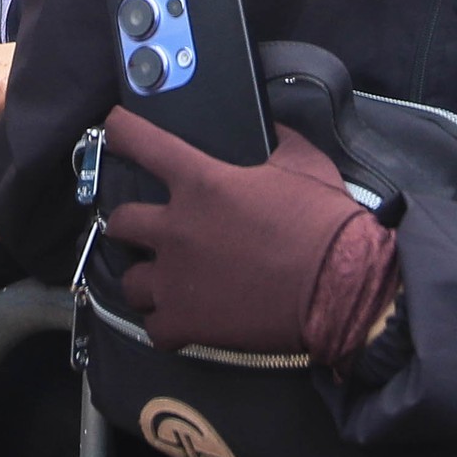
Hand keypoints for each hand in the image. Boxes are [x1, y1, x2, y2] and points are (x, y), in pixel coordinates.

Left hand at [102, 108, 367, 355]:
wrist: (340, 288)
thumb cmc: (325, 224)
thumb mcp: (303, 162)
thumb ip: (276, 140)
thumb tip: (269, 128)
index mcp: (201, 182)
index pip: (140, 143)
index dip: (121, 130)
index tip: (115, 129)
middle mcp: (176, 228)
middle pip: (122, 220)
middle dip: (131, 223)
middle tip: (151, 229)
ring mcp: (175, 278)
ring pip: (129, 280)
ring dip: (146, 279)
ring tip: (165, 281)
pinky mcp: (185, 322)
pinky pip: (154, 327)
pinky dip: (166, 325)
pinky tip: (183, 321)